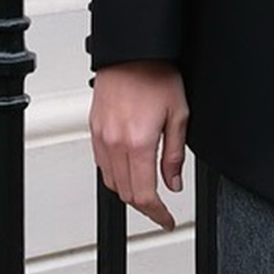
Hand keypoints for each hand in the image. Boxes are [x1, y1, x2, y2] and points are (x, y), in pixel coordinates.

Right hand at [90, 62, 190, 229]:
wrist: (132, 53)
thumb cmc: (157, 77)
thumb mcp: (179, 116)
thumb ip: (174, 155)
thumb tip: (173, 183)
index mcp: (138, 143)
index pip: (144, 194)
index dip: (157, 213)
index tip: (166, 220)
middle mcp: (114, 144)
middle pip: (125, 193)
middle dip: (144, 207)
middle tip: (160, 210)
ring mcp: (101, 137)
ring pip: (111, 181)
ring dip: (129, 192)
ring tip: (147, 193)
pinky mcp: (94, 130)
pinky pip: (101, 164)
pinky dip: (116, 175)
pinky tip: (130, 171)